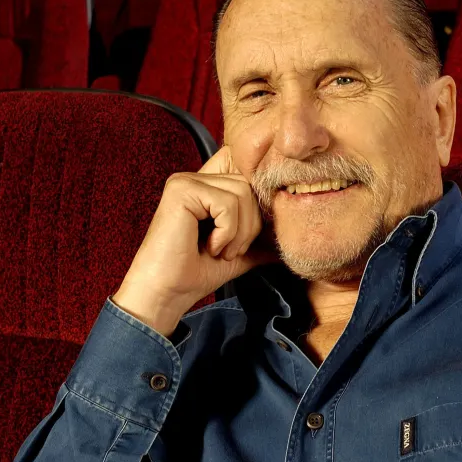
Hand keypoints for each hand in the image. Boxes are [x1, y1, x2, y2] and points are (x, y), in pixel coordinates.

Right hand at [112, 146, 270, 335]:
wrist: (166, 295)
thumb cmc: (196, 274)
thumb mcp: (239, 252)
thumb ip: (263, 238)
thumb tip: (295, 234)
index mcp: (206, 186)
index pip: (244, 166)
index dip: (257, 194)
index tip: (254, 228)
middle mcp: (195, 177)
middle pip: (250, 184)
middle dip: (251, 224)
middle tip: (231, 250)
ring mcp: (186, 181)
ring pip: (242, 193)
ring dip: (239, 232)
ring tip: (220, 251)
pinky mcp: (181, 190)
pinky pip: (227, 204)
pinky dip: (227, 232)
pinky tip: (209, 247)